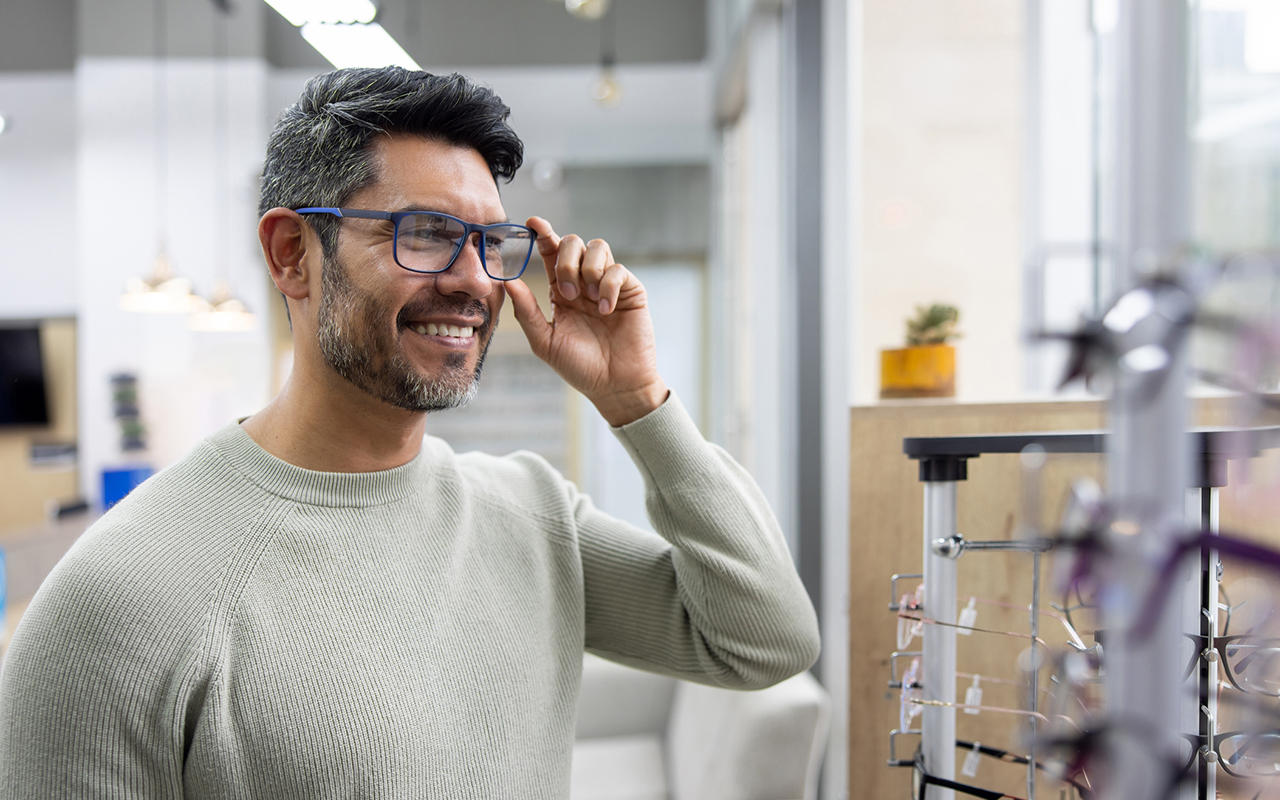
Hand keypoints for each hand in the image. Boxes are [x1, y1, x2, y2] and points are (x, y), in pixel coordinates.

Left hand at [505, 217, 667, 426]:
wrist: (614, 385)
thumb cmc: (579, 367)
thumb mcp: (545, 341)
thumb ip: (527, 311)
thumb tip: (508, 281)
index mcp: (561, 291)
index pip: (551, 253)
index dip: (543, 234)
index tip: (533, 223)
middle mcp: (583, 282)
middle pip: (573, 243)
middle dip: (566, 260)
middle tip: (566, 293)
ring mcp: (608, 285)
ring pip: (598, 247)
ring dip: (588, 268)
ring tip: (589, 299)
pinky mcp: (630, 291)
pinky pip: (618, 270)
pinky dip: (608, 285)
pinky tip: (606, 310)